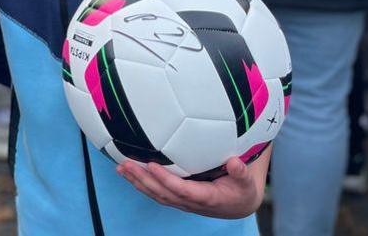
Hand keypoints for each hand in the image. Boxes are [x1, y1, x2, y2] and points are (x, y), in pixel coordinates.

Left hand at [117, 148, 268, 218]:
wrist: (238, 204)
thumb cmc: (241, 189)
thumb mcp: (246, 182)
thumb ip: (241, 172)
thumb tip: (234, 163)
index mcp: (206, 197)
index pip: (181, 190)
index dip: (165, 179)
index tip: (151, 165)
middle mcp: (190, 203)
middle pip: (163, 193)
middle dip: (143, 180)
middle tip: (126, 165)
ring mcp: (182, 202)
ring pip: (156, 194)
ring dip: (137, 182)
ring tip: (121, 168)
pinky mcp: (177, 198)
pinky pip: (156, 192)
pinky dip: (141, 183)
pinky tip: (129, 173)